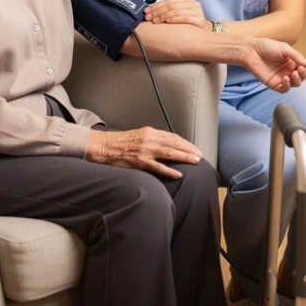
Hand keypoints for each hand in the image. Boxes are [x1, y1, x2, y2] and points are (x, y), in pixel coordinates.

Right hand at [86, 126, 202, 178]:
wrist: (105, 147)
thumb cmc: (121, 142)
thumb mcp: (139, 136)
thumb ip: (153, 139)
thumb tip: (167, 145)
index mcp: (150, 132)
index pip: (172, 136)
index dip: (185, 143)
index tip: (194, 148)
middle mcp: (150, 139)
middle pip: (174, 143)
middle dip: (189, 149)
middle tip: (200, 155)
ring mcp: (145, 151)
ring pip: (169, 153)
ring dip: (184, 157)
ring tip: (195, 161)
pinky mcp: (140, 162)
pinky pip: (158, 166)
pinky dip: (169, 170)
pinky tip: (178, 174)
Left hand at [145, 0, 207, 28]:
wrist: (204, 31)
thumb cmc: (189, 22)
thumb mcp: (180, 12)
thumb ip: (169, 9)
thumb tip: (150, 10)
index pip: (169, 0)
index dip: (156, 5)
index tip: (146, 11)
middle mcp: (193, 3)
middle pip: (171, 5)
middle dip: (158, 11)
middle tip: (148, 17)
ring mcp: (197, 11)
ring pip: (176, 11)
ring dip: (163, 16)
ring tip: (155, 21)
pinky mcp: (199, 20)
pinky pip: (184, 18)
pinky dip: (174, 19)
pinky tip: (167, 22)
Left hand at [241, 37, 305, 93]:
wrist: (252, 51)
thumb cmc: (267, 46)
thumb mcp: (285, 48)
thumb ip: (297, 56)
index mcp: (291, 61)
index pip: (302, 69)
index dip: (304, 70)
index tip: (301, 66)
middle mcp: (287, 70)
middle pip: (299, 78)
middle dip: (301, 76)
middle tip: (298, 70)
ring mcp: (280, 78)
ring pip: (293, 84)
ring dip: (296, 81)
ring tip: (292, 74)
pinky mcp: (273, 84)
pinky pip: (283, 89)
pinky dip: (287, 86)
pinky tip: (285, 79)